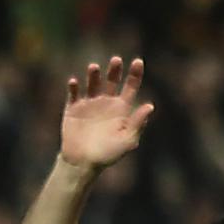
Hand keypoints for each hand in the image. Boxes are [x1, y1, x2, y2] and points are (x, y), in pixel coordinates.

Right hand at [60, 56, 154, 171]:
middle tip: (116, 60)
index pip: (130, 86)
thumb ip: (137, 123)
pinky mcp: (73, 109)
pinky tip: (75, 82)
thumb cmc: (107, 155)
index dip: (135, 74)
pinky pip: (73, 94)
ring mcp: (89, 105)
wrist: (82, 163)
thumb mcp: (127, 140)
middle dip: (114, 70)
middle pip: (112, 80)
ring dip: (93, 75)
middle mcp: (106, 103)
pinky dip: (74, 87)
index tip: (137, 61)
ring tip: (94, 67)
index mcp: (121, 108)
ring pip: (92, 83)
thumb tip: (150, 106)